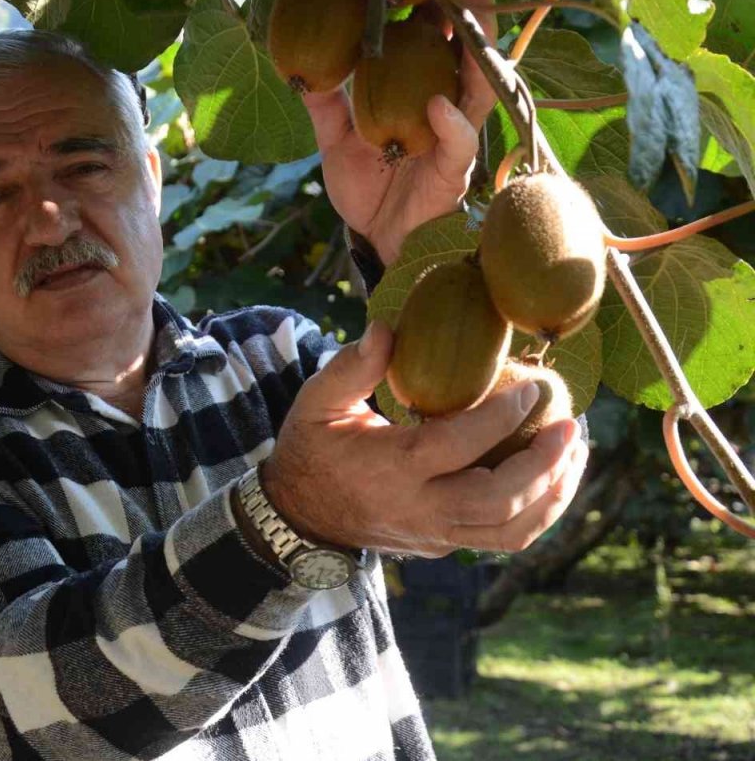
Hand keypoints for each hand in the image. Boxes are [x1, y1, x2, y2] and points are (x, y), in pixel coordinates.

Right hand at [262, 322, 588, 556]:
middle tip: (570, 425)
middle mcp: (418, 508)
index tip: (534, 386)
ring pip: (510, 530)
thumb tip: (388, 328)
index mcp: (390, 467)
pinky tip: (556, 479)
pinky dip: (539, 512)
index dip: (502, 416)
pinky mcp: (445, 545)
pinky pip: (504, 538)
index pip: (457, 444)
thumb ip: (352, 365)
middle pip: (497, 500)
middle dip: (543, 465)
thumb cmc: (312, 447)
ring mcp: (435, 534)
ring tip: (575, 451)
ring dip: (553, 493)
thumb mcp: (318, 401)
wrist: (299, 515)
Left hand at [304, 0, 499, 266]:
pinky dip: (451, 122)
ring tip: (470, 12)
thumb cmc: (367, 189)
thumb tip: (300, 66)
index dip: (435, 4)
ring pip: (478, 86)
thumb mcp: (336, 141)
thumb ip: (327, 104)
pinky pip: (459, 142)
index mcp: (420, 94)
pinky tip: (438, 103)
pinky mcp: (454, 171)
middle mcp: (446, 109)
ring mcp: (455, 138)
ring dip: (476, 49)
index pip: (434, 40)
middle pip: (466, 51)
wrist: (375, 242)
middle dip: (468, 10)